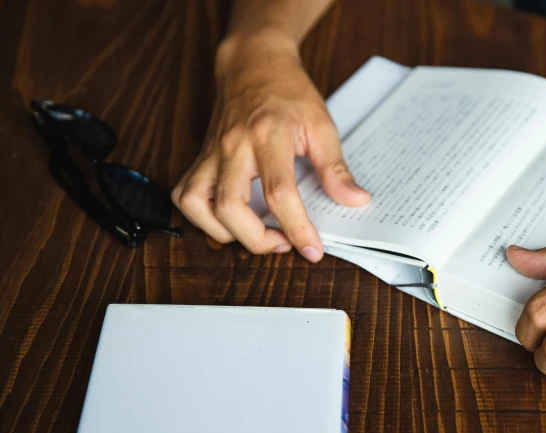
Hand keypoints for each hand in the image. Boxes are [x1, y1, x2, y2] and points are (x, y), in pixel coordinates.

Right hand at [171, 33, 369, 260]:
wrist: (253, 64)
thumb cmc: (288, 93)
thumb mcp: (321, 125)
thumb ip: (336, 168)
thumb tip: (356, 201)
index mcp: (269, 136)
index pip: (279, 193)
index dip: (297, 228)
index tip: (312, 249)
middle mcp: (234, 146)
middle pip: (230, 207)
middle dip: (257, 240)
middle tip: (284, 243)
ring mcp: (212, 153)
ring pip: (196, 204)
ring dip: (224, 233)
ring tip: (255, 234)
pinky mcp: (200, 158)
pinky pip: (184, 195)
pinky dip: (200, 218)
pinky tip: (227, 220)